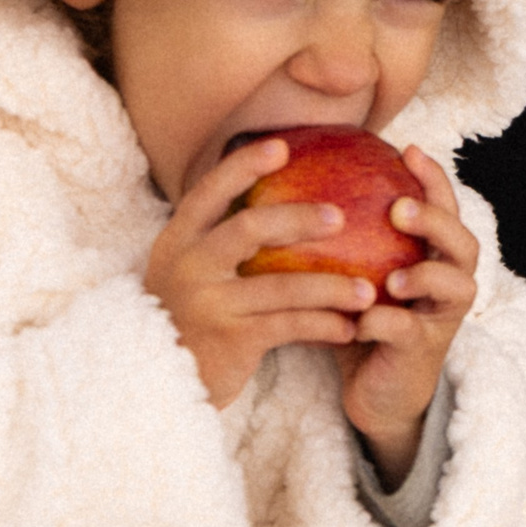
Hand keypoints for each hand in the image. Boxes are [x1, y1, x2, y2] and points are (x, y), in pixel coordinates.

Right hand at [144, 138, 372, 407]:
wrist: (157, 380)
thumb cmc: (190, 318)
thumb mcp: (190, 273)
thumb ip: (221, 240)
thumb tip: (278, 199)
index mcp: (178, 242)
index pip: (208, 191)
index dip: (242, 166)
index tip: (280, 146)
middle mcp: (188, 267)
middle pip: (248, 228)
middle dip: (298, 218)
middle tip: (341, 217)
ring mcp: (208, 304)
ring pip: (282, 286)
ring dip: (331, 287)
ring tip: (369, 290)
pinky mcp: (230, 340)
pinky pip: (289, 326)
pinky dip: (324, 325)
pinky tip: (350, 328)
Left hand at [334, 146, 475, 483]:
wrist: (375, 391)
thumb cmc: (362, 320)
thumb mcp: (357, 274)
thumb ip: (350, 237)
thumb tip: (296, 179)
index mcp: (435, 257)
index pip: (445, 208)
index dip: (434, 179)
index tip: (407, 150)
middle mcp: (449, 284)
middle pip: (464, 244)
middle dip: (437, 222)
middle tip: (400, 209)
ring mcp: (439, 318)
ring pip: (455, 287)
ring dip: (426, 276)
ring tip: (395, 276)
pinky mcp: (421, 353)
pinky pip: (410, 332)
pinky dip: (386, 323)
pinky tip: (360, 321)